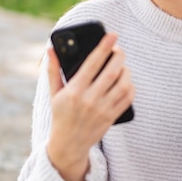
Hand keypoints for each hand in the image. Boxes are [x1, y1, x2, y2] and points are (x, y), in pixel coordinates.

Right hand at [46, 33, 134, 180]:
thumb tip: (50, 49)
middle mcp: (89, 100)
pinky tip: (126, 81)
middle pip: (112, 72)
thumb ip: (53, 70)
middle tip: (118, 49)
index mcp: (74, 91)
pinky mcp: (112, 117)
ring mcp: (102, 109)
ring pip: (123, 84)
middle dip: (119, 56)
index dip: (104, 47)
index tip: (112, 35)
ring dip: (126, 71)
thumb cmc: (61, 115)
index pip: (92, 63)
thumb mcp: (54, 93)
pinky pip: (128, 98)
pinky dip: (131, 86)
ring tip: (122, 65)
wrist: (68, 145)